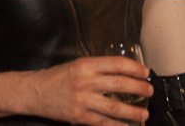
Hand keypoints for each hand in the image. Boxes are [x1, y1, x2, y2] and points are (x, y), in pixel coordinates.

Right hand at [25, 56, 152, 125]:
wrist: (34, 92)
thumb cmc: (58, 77)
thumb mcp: (78, 64)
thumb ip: (98, 68)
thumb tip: (123, 73)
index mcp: (87, 64)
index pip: (117, 64)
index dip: (135, 68)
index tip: (145, 73)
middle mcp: (86, 81)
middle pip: (120, 84)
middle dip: (139, 89)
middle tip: (149, 91)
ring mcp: (83, 100)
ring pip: (115, 107)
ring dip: (133, 112)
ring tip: (144, 114)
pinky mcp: (79, 116)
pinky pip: (103, 123)